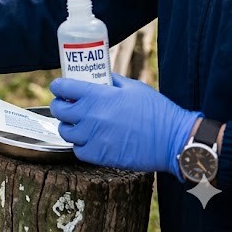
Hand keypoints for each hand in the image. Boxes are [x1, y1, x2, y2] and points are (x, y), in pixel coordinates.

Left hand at [49, 74, 200, 175]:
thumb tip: (99, 75)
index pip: (62, 88)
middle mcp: (90, 116)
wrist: (173, 140)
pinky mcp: (99, 156)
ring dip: (69, 126)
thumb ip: (111, 80)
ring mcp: (92, 137)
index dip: (59, 86)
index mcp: (97, 96)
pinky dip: (80, 145)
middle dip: (60, 106)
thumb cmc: (156, 111)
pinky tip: (89, 140)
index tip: (61, 88)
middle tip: (68, 106)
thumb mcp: (133, 87)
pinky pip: (77, 150)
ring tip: (79, 124)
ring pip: (64, 131)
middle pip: (58, 110)